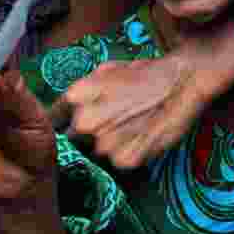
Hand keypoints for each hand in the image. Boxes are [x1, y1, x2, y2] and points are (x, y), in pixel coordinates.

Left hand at [49, 18, 233, 169]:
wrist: (180, 82)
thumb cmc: (144, 73)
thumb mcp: (104, 71)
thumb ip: (81, 92)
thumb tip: (65, 108)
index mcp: (75, 97)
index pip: (53, 120)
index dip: (62, 123)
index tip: (70, 126)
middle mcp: (84, 123)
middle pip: (74, 140)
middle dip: (86, 135)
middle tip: (110, 124)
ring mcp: (104, 145)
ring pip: (96, 154)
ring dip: (108, 146)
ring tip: (130, 129)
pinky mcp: (124, 161)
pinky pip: (118, 163)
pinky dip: (127, 155)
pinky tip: (141, 138)